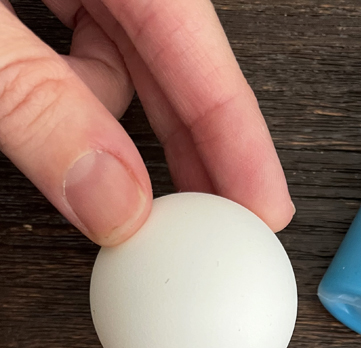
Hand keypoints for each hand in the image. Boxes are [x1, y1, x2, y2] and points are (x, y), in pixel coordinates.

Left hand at [0, 0, 293, 243]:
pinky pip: (71, 57)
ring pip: (115, 65)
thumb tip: (112, 199)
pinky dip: (64, 101)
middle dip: (194, 150)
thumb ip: (35, 105)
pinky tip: (38, 121)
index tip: (264, 211)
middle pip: (173, 63)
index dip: (240, 137)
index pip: (195, 44)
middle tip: (217, 230)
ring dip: (102, 127)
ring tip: (84, 177)